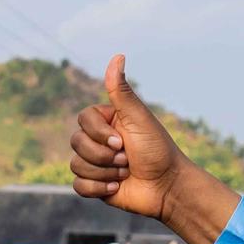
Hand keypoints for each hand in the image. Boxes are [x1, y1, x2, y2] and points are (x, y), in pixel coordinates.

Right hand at [70, 53, 188, 218]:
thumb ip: (122, 90)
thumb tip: (118, 56)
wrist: (167, 186)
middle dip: (103, 155)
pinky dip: (97, 188)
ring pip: (76, 164)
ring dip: (104, 172)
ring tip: (125, 173)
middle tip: (127, 159)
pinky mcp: (94, 185)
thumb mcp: (138, 117)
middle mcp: (98, 140)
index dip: (98, 133)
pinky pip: (78, 185)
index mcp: (107, 121)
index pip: (83, 119)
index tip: (121, 140)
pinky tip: (117, 187)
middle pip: (76, 142)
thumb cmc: (157, 149)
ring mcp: (95, 162)